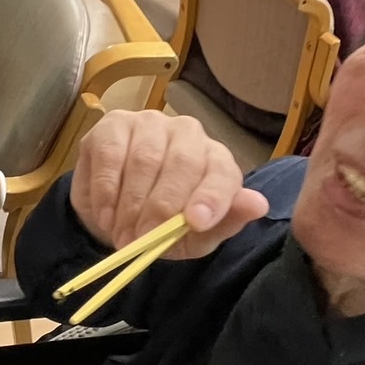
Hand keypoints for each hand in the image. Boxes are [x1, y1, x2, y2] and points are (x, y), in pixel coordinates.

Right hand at [70, 111, 268, 258]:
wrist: (117, 212)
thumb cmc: (164, 222)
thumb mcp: (195, 236)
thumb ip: (224, 222)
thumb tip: (258, 205)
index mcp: (216, 160)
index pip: (222, 172)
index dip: (212, 197)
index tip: (197, 222)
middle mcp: (188, 134)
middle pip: (182, 164)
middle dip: (160, 209)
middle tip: (141, 241)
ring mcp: (150, 123)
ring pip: (144, 160)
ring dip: (130, 206)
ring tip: (122, 234)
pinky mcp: (114, 125)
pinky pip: (111, 156)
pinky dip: (106, 193)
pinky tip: (106, 216)